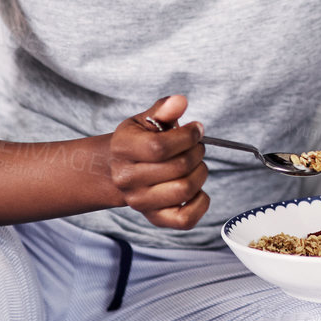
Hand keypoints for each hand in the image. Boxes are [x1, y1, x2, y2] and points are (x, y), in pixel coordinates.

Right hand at [108, 94, 209, 228]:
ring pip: (185, 190)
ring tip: (195, 164)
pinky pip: (186, 219)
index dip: (187, 137)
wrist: (119, 172)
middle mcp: (127, 179)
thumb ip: (163, 109)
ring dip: (200, 173)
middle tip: (197, 146)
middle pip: (178, 168)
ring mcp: (140, 201)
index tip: (196, 130)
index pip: (160, 147)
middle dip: (197, 152)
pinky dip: (201, 203)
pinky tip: (198, 189)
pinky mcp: (155, 218)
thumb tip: (180, 101)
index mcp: (123, 149)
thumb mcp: (145, 120)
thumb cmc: (137, 142)